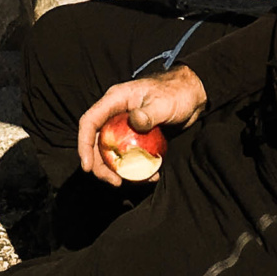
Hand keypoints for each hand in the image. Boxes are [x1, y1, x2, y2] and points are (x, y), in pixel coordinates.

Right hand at [76, 67, 206, 185]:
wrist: (192, 95)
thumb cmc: (176, 93)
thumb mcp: (163, 103)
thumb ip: (149, 113)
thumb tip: (136, 122)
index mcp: (115, 100)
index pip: (90, 121)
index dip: (84, 144)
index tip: (87, 166)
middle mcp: (115, 114)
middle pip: (96, 142)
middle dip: (100, 166)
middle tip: (115, 182)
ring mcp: (125, 127)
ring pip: (111, 153)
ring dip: (118, 170)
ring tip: (132, 182)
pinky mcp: (136, 138)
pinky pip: (128, 156)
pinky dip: (135, 169)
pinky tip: (150, 176)